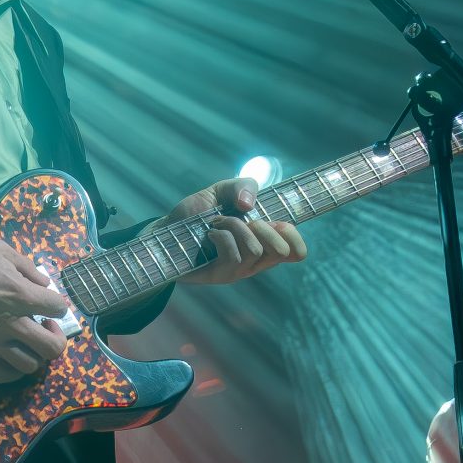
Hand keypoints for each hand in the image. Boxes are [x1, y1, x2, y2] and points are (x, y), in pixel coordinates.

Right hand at [0, 224, 69, 382]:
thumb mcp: (2, 250)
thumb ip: (28, 268)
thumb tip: (44, 285)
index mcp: (20, 294)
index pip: (58, 308)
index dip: (58, 306)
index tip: (49, 304)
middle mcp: (10, 323)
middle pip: (52, 347)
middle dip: (56, 338)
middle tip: (45, 328)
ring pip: (28, 365)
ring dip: (34, 355)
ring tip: (26, 343)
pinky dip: (10, 373)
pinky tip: (9, 360)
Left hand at [166, 179, 305, 284]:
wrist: (166, 229)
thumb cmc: (196, 213)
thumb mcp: (222, 190)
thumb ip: (243, 186)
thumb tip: (249, 204)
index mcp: (263, 242)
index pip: (296, 252)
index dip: (293, 236)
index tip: (278, 221)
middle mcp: (255, 260)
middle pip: (282, 252)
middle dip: (266, 228)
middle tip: (246, 220)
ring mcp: (238, 271)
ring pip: (255, 250)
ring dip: (235, 226)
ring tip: (217, 223)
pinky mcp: (220, 276)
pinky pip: (234, 256)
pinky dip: (222, 236)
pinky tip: (210, 233)